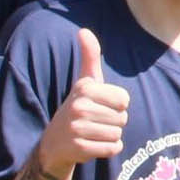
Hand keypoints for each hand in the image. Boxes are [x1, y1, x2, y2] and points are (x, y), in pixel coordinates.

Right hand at [35, 28, 128, 173]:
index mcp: (85, 88)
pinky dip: (108, 149)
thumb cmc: (78, 107)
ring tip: (93, 132)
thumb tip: (83, 30)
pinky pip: (113, 149)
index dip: (117, 105)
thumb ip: (89, 57)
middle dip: (114, 122)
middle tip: (95, 122)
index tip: (100, 106)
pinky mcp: (79, 148)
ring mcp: (77, 128)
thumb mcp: (84, 82)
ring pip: (118, 134)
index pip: (124, 99)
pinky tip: (92, 144)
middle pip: (123, 118)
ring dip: (110, 136)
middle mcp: (79, 106)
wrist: (55, 142)